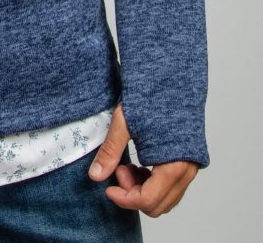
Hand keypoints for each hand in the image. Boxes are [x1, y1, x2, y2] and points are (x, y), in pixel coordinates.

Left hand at [88, 102, 199, 216]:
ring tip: (127, 165)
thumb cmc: (151, 97)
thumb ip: (111, 151)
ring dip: (143, 190)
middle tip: (118, 170)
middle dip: (133, 194)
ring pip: (165, 199)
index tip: (108, 188)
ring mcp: (190, 168)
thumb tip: (95, 176)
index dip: (124, 198)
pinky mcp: (188, 162)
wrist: (174, 79)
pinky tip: (139, 164)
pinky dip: (153, 184)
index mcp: (173, 165)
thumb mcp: (125, 123)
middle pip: (158, 206)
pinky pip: (171, 188)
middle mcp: (186, 171)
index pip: (147, 200)